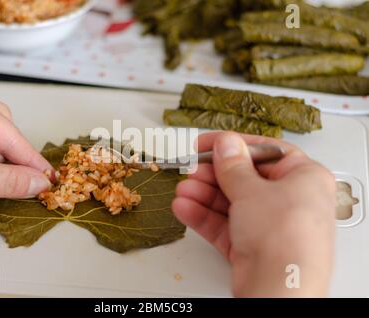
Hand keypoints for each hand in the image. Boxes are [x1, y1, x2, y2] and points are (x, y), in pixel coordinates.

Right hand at [172, 132, 335, 296]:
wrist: (280, 288)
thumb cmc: (285, 237)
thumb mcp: (253, 190)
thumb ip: (233, 165)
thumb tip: (226, 144)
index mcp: (303, 177)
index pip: (264, 151)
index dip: (233, 145)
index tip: (207, 143)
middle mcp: (289, 200)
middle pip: (243, 178)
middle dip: (212, 174)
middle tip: (191, 167)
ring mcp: (269, 225)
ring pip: (230, 202)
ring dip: (203, 195)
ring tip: (183, 189)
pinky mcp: (252, 245)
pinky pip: (224, 225)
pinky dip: (203, 216)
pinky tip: (184, 208)